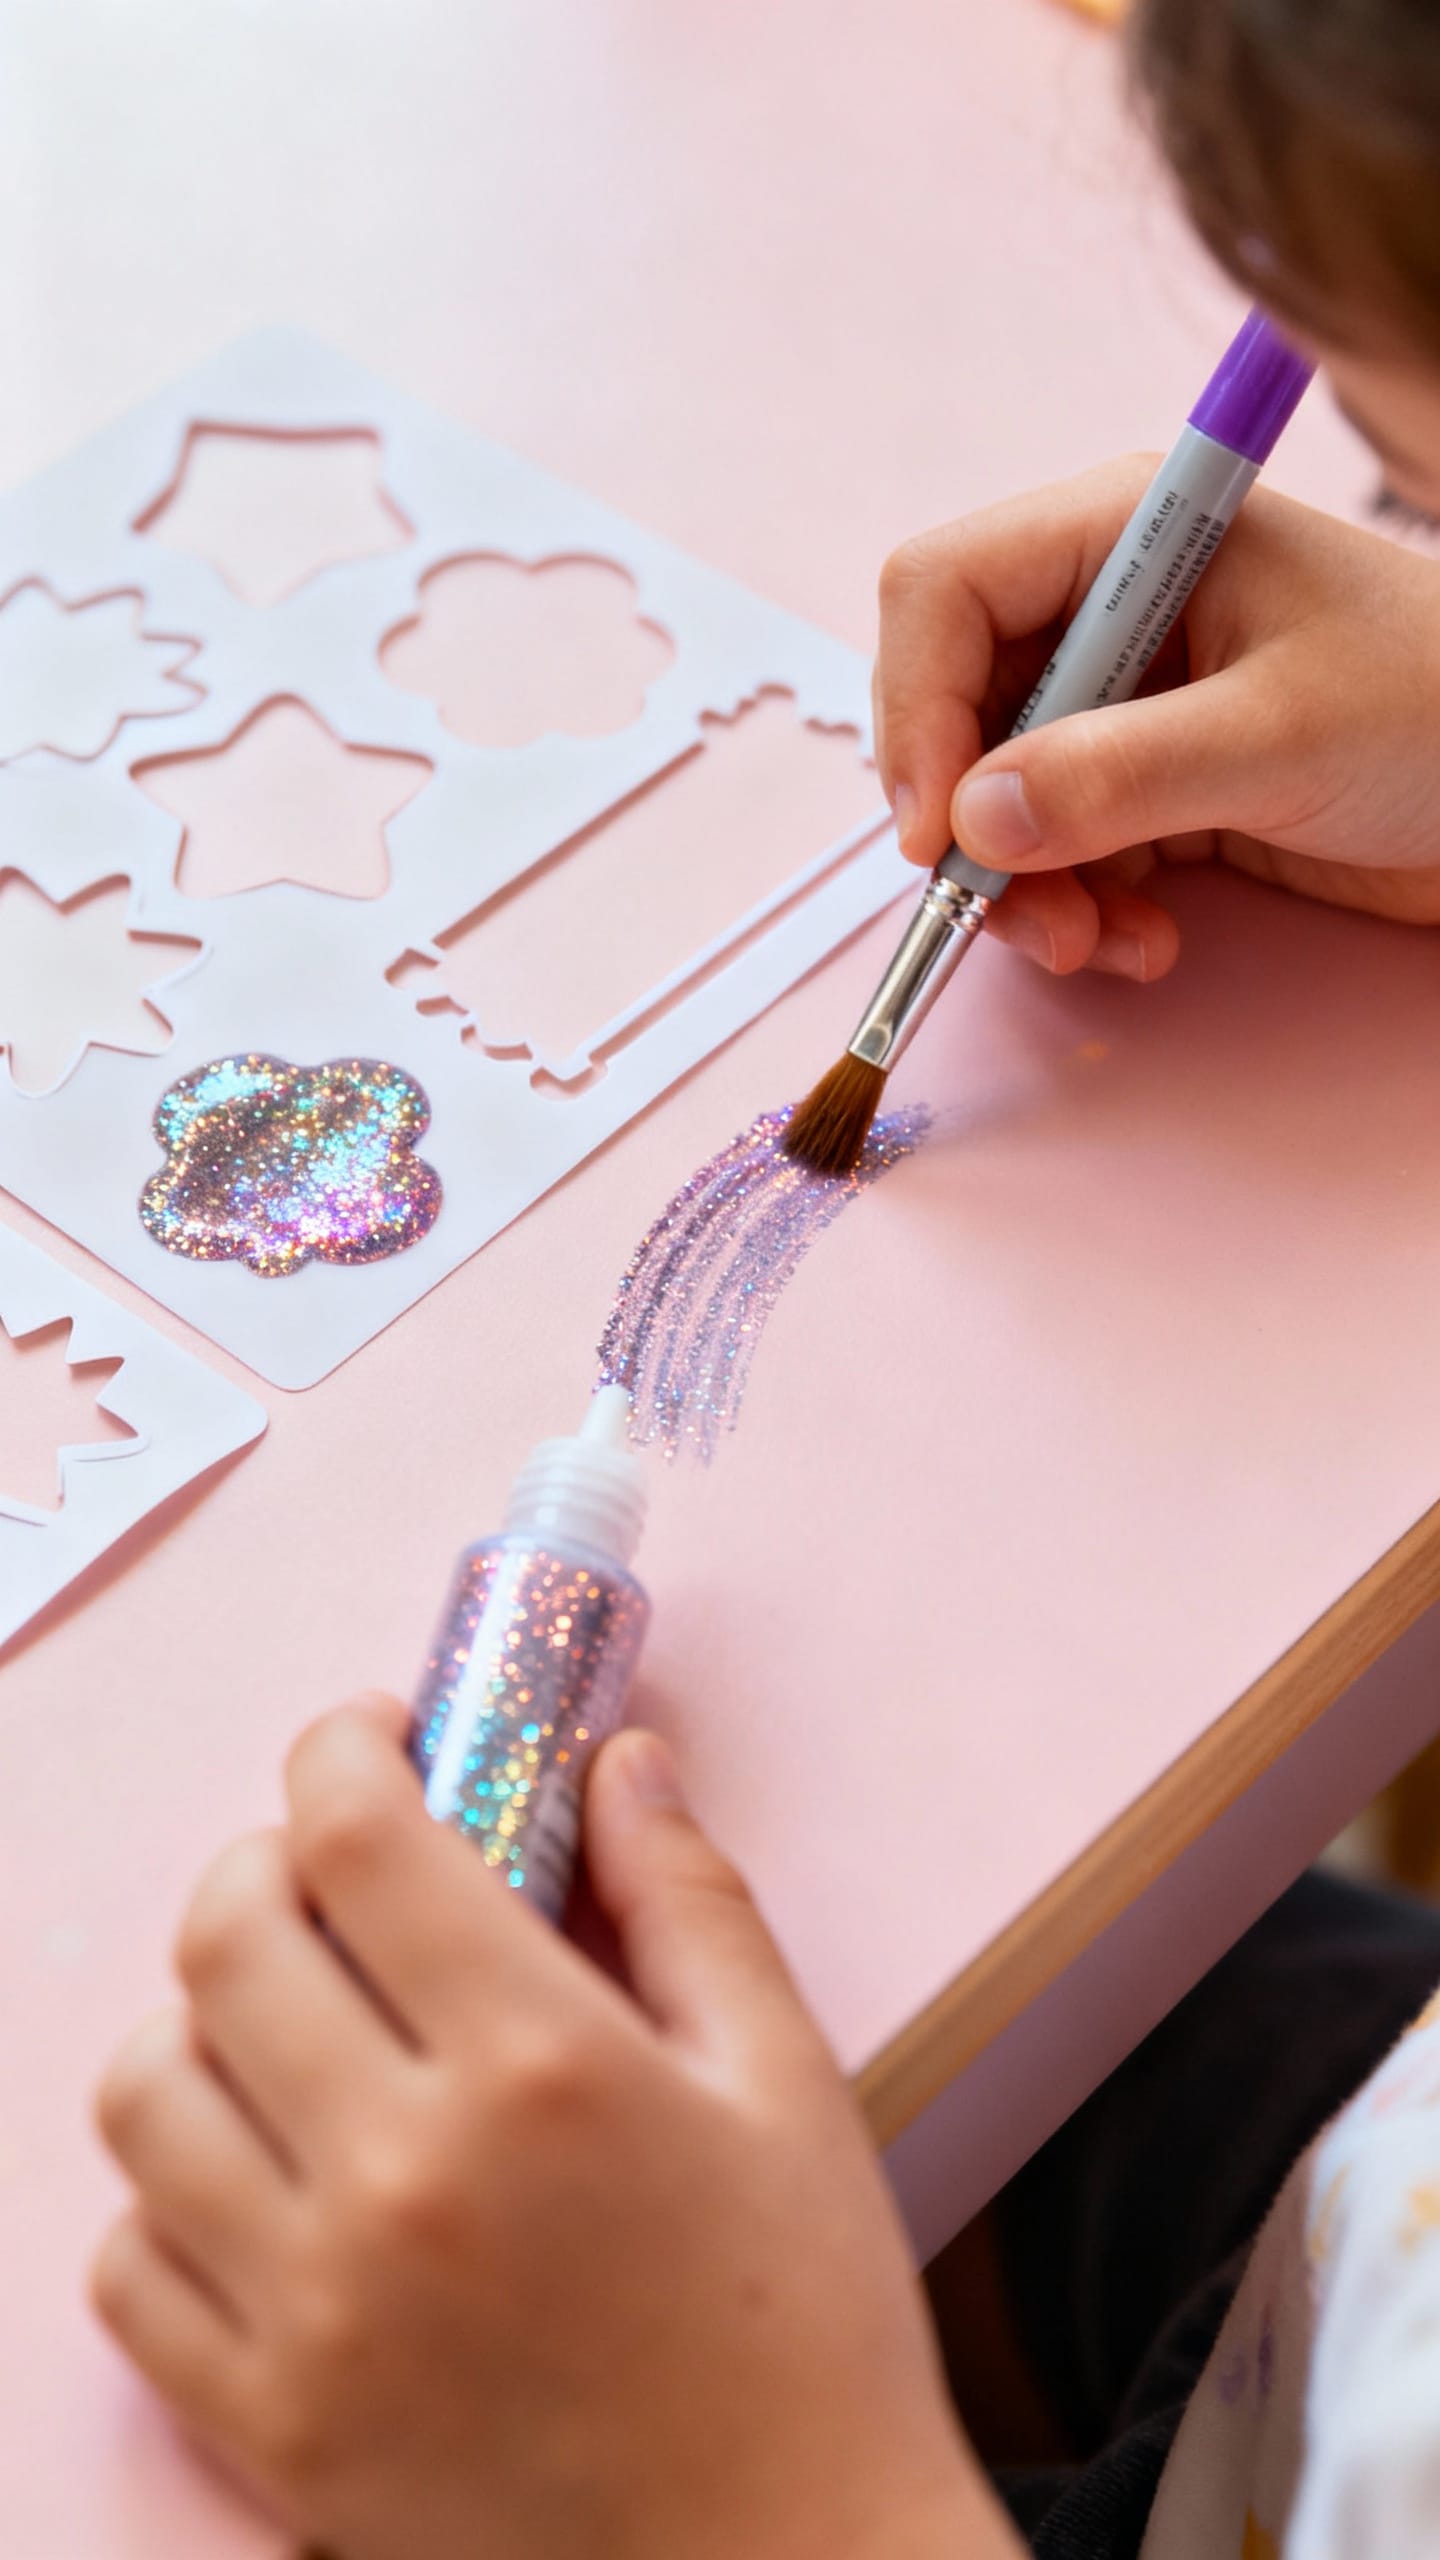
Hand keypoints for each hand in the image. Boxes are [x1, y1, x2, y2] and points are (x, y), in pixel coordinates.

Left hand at [92, 1701, 1017, 2559]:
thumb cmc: (802, 2320)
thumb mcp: (784, 2079)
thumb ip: (688, 1897)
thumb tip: (617, 1759)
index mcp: (540, 2064)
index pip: (357, 1835)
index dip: (343, 1748)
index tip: (374, 1737)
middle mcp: (401, 2175)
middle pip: (225, 1939)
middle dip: (264, 1858)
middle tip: (329, 1866)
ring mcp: (317, 2311)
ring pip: (148, 2093)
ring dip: (200, 2017)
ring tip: (283, 2018)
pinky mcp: (273, 2428)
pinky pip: (132, 2266)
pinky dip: (168, 2190)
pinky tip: (258, 2172)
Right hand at [874, 457, 1439, 978]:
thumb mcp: (1279, 737)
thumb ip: (1117, 775)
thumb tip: (973, 824)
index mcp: (1131, 535)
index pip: (946, 593)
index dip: (920, 710)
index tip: (939, 831)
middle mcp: (1111, 611)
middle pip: (956, 711)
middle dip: (975, 827)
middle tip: (1024, 920)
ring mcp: (1128, 705)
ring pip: (997, 802)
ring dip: (1029, 893)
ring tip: (1102, 947)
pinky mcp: (1150, 787)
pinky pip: (1059, 855)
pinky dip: (1080, 912)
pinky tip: (1145, 942)